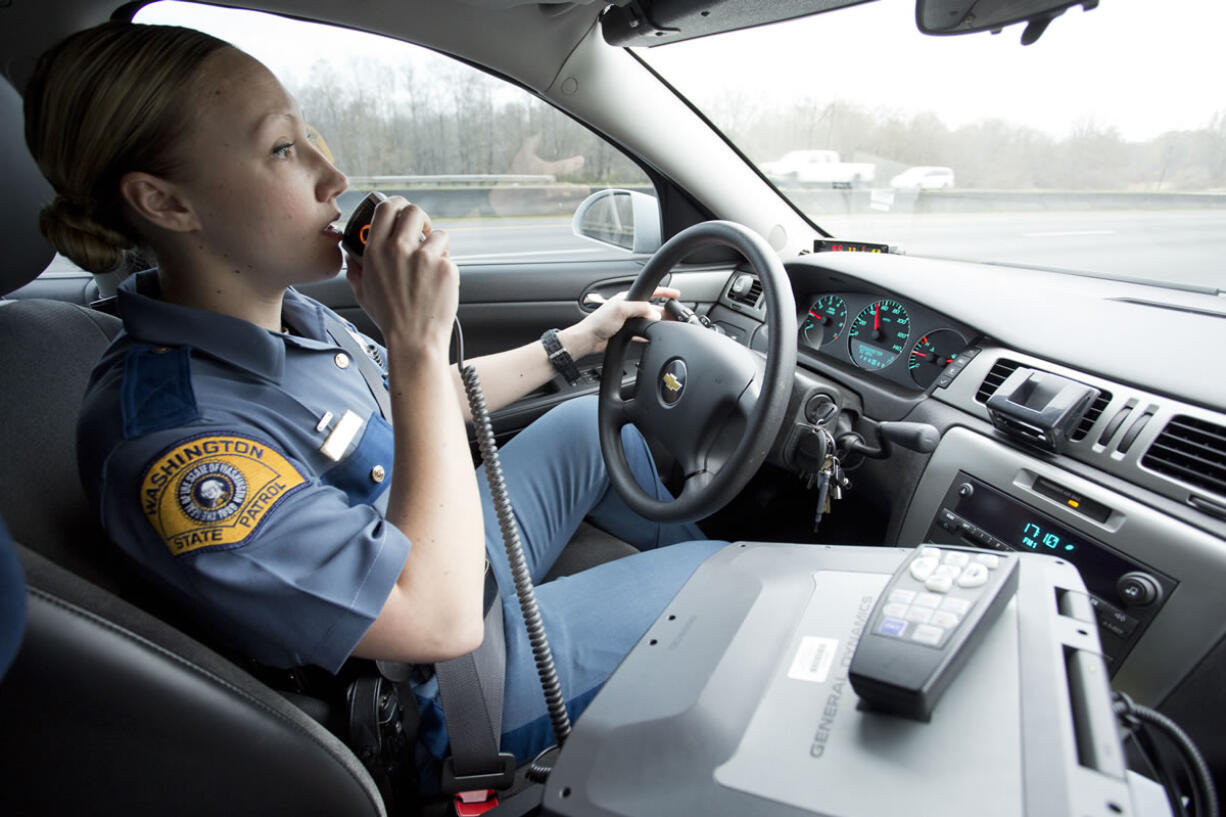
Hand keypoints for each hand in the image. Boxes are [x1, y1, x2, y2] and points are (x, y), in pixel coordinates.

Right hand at [344, 197, 456, 351]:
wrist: (414, 340)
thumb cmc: (390, 320)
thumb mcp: (363, 293)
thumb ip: (355, 271)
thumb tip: (352, 259)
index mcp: (375, 251)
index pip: (385, 208)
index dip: (396, 204)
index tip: (402, 210)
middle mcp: (399, 248)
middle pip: (414, 210)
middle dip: (421, 218)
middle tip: (423, 232)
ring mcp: (424, 257)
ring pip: (438, 234)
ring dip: (437, 246)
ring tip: (431, 267)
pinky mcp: (446, 267)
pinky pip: (449, 256)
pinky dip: (446, 266)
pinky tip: (437, 284)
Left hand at [560, 286, 680, 357]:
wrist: (588, 339)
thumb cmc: (598, 322)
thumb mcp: (621, 310)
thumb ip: (639, 308)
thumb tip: (654, 312)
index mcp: (627, 298)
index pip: (649, 291)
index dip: (664, 292)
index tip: (676, 294)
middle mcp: (627, 308)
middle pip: (651, 307)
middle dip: (664, 310)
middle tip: (675, 314)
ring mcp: (626, 320)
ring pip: (647, 319)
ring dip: (657, 322)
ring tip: (668, 325)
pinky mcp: (625, 331)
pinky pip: (642, 331)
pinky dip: (649, 332)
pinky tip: (653, 335)